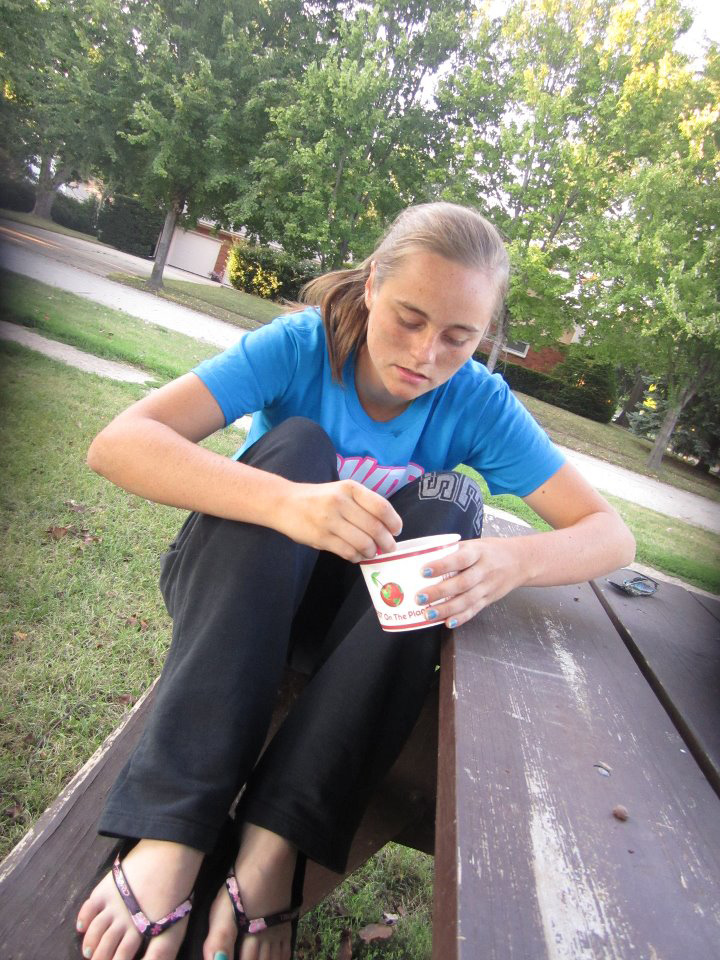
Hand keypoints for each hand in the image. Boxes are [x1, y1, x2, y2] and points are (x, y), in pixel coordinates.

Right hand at [276, 479, 402, 561]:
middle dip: (386, 542)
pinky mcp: (320, 537)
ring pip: (363, 542)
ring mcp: (329, 520)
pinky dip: (356, 556)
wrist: (284, 503)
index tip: (397, 530)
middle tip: (389, 548)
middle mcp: (340, 502)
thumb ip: (362, 505)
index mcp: (350, 488)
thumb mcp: (341, 491)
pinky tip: (356, 555)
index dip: (394, 521)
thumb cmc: (318, 498)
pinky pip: (347, 551)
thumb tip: (387, 528)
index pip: (381, 506)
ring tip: (371, 552)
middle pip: (375, 527)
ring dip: (372, 551)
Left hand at [415, 537, 527, 627]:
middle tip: (419, 597)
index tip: (423, 570)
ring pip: (467, 600)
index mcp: (478, 552)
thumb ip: (452, 551)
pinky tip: (447, 623)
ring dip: (446, 609)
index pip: (459, 559)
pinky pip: (474, 610)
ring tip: (427, 614)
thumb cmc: (490, 550)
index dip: (442, 565)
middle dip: (440, 592)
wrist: (520, 561)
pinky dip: (461, 618)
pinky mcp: (489, 599)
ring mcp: (488, 587)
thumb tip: (421, 556)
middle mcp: (484, 570)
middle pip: (462, 583)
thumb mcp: (474, 544)